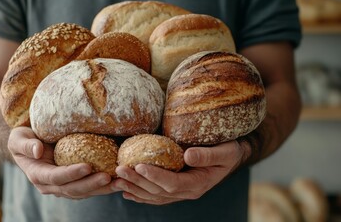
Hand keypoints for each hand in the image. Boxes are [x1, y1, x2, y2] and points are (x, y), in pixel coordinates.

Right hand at [7, 127, 113, 198]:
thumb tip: (37, 150)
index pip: (56, 177)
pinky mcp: (74, 184)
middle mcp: (51, 185)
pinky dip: (104, 186)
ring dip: (102, 189)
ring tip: (119, 182)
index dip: (71, 173)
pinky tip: (118, 180)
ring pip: (84, 192)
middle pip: (73, 189)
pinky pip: (90, 187)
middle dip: (91, 184)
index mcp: (38, 175)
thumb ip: (26, 144)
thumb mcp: (18, 137)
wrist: (30, 143)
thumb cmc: (24, 137)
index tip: (87, 166)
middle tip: (108, 177)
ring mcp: (63, 187)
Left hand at [111, 140, 250, 204]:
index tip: (139, 165)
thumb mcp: (225, 151)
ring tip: (116, 181)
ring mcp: (181, 193)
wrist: (231, 157)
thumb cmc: (229, 151)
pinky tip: (126, 192)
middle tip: (120, 169)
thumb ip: (208, 154)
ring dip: (134, 188)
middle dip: (137, 181)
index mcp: (198, 183)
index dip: (155, 176)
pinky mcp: (175, 189)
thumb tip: (187, 155)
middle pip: (158, 191)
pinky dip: (139, 195)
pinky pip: (155, 196)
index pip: (173, 183)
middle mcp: (188, 192)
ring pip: (153, 195)